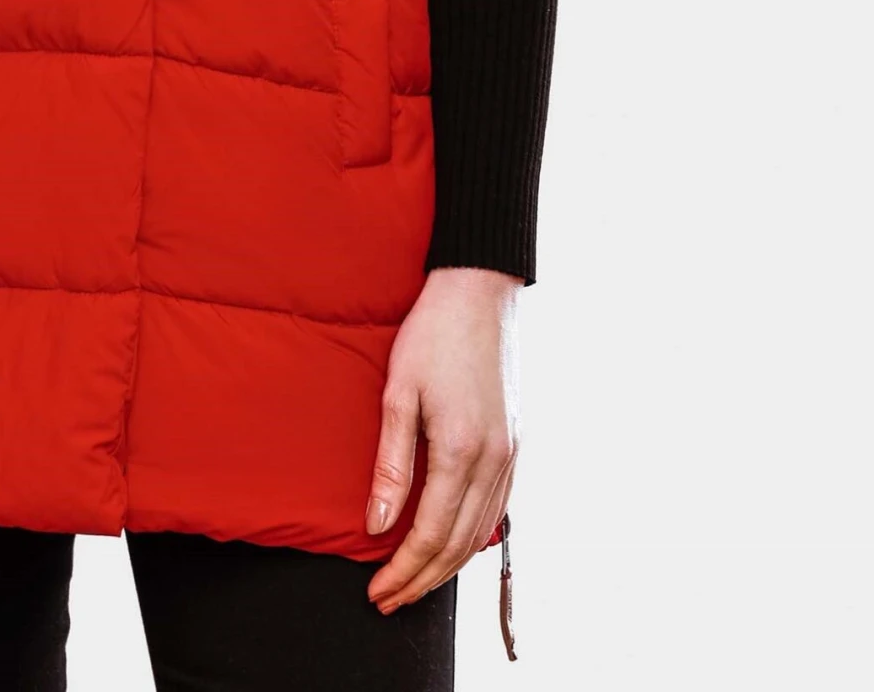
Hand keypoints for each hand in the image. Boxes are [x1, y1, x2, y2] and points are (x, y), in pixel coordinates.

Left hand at [364, 265, 520, 611]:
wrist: (479, 292)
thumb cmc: (431, 334)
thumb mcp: (398, 393)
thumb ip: (390, 465)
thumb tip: (376, 524)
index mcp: (461, 450)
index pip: (430, 536)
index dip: (402, 571)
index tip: (376, 592)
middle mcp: (493, 461)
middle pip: (457, 546)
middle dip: (421, 580)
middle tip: (388, 599)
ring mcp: (510, 455)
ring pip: (481, 535)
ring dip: (446, 566)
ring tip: (413, 581)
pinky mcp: (515, 445)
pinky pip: (497, 510)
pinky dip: (472, 539)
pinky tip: (451, 545)